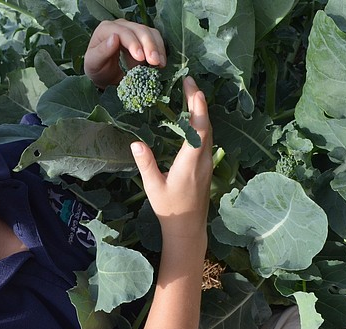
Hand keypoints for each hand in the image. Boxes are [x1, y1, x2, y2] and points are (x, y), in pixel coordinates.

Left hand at [84, 19, 166, 88]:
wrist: (104, 75)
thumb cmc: (97, 68)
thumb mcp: (93, 63)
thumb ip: (101, 52)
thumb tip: (114, 38)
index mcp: (105, 29)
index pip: (123, 32)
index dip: (133, 43)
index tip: (140, 57)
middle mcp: (120, 26)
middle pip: (139, 30)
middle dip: (148, 46)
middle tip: (154, 62)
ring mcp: (133, 30)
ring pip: (150, 33)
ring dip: (157, 48)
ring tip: (160, 64)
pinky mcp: (143, 37)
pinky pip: (155, 39)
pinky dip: (160, 50)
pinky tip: (161, 63)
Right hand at [130, 76, 210, 328]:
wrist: (188, 229)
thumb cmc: (169, 210)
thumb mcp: (153, 187)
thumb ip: (146, 164)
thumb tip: (136, 143)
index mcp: (190, 162)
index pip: (198, 127)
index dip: (196, 104)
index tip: (190, 85)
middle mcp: (203, 159)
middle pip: (206, 124)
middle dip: (199, 101)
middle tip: (189, 82)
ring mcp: (208, 163)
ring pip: (209, 131)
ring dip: (201, 112)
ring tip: (190, 94)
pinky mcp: (207, 167)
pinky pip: (207, 139)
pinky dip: (200, 124)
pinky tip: (192, 119)